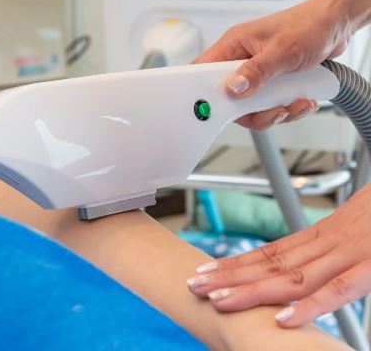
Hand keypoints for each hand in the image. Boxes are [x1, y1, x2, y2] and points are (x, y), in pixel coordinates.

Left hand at [186, 184, 370, 327]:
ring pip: (293, 275)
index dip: (238, 263)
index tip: (208, 271)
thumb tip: (314, 269)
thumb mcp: (358, 230)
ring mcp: (350, 252)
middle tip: (195, 285)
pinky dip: (311, 305)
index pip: (271, 251)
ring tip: (217, 299)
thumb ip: (334, 251)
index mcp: (323, 235)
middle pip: (271, 263)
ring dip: (253, 289)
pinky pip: (340, 288)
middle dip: (231, 277)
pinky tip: (283, 320)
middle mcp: (328, 242)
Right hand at [195, 0, 351, 128]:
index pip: (205, 71)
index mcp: (234, 45)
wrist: (337, 24)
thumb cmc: (310, 25)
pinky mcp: (271, 82)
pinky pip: (269, 105)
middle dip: (252, 110)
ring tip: (293, 104)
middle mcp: (242, 59)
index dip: (207, 92)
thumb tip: (233, 88)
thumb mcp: (282, 51)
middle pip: (230, 97)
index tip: (219, 108)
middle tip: (270, 110)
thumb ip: (256, 71)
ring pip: (251, 106)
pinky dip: (287, 108)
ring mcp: (257, 72)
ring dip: (274, 112)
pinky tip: (302, 100)